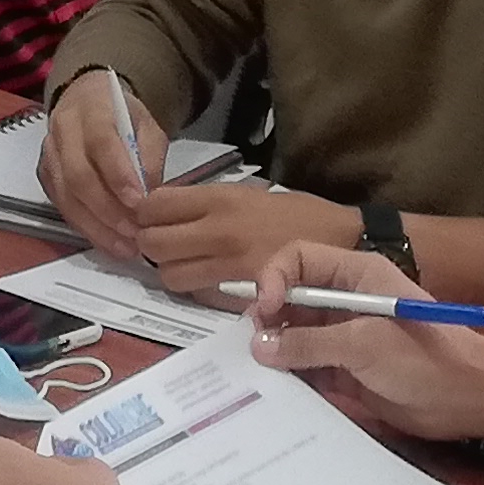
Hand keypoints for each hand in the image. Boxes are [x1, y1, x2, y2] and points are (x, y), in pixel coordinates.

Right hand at [38, 74, 163, 266]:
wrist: (86, 102)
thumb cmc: (121, 116)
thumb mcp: (147, 124)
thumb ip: (150, 156)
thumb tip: (149, 196)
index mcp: (91, 108)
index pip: (100, 142)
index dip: (118, 174)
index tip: (138, 202)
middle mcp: (62, 130)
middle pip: (77, 176)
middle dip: (107, 210)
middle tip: (134, 232)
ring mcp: (49, 155)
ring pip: (66, 197)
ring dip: (96, 227)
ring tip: (125, 246)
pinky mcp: (46, 177)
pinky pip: (62, 207)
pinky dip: (86, 228)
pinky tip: (108, 242)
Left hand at [126, 178, 363, 297]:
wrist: (340, 241)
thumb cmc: (297, 214)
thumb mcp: (249, 193)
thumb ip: (209, 204)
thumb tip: (171, 212)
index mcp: (220, 198)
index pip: (155, 205)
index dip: (143, 212)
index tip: (149, 215)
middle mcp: (217, 229)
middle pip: (152, 242)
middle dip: (149, 243)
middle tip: (161, 242)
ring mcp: (226, 261)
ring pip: (168, 274)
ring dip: (167, 269)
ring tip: (181, 262)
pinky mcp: (238, 288)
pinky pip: (195, 290)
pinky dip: (191, 286)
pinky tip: (202, 278)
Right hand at [245, 241, 483, 451]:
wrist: (466, 398)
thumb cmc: (424, 358)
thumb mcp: (364, 344)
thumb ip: (309, 342)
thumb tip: (259, 345)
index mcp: (354, 275)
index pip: (296, 259)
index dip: (273, 278)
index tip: (266, 310)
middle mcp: (341, 300)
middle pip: (286, 296)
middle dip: (266, 317)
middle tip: (256, 346)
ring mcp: (340, 335)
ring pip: (289, 333)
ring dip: (273, 349)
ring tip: (259, 372)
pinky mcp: (341, 369)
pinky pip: (302, 365)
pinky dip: (286, 374)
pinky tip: (274, 389)